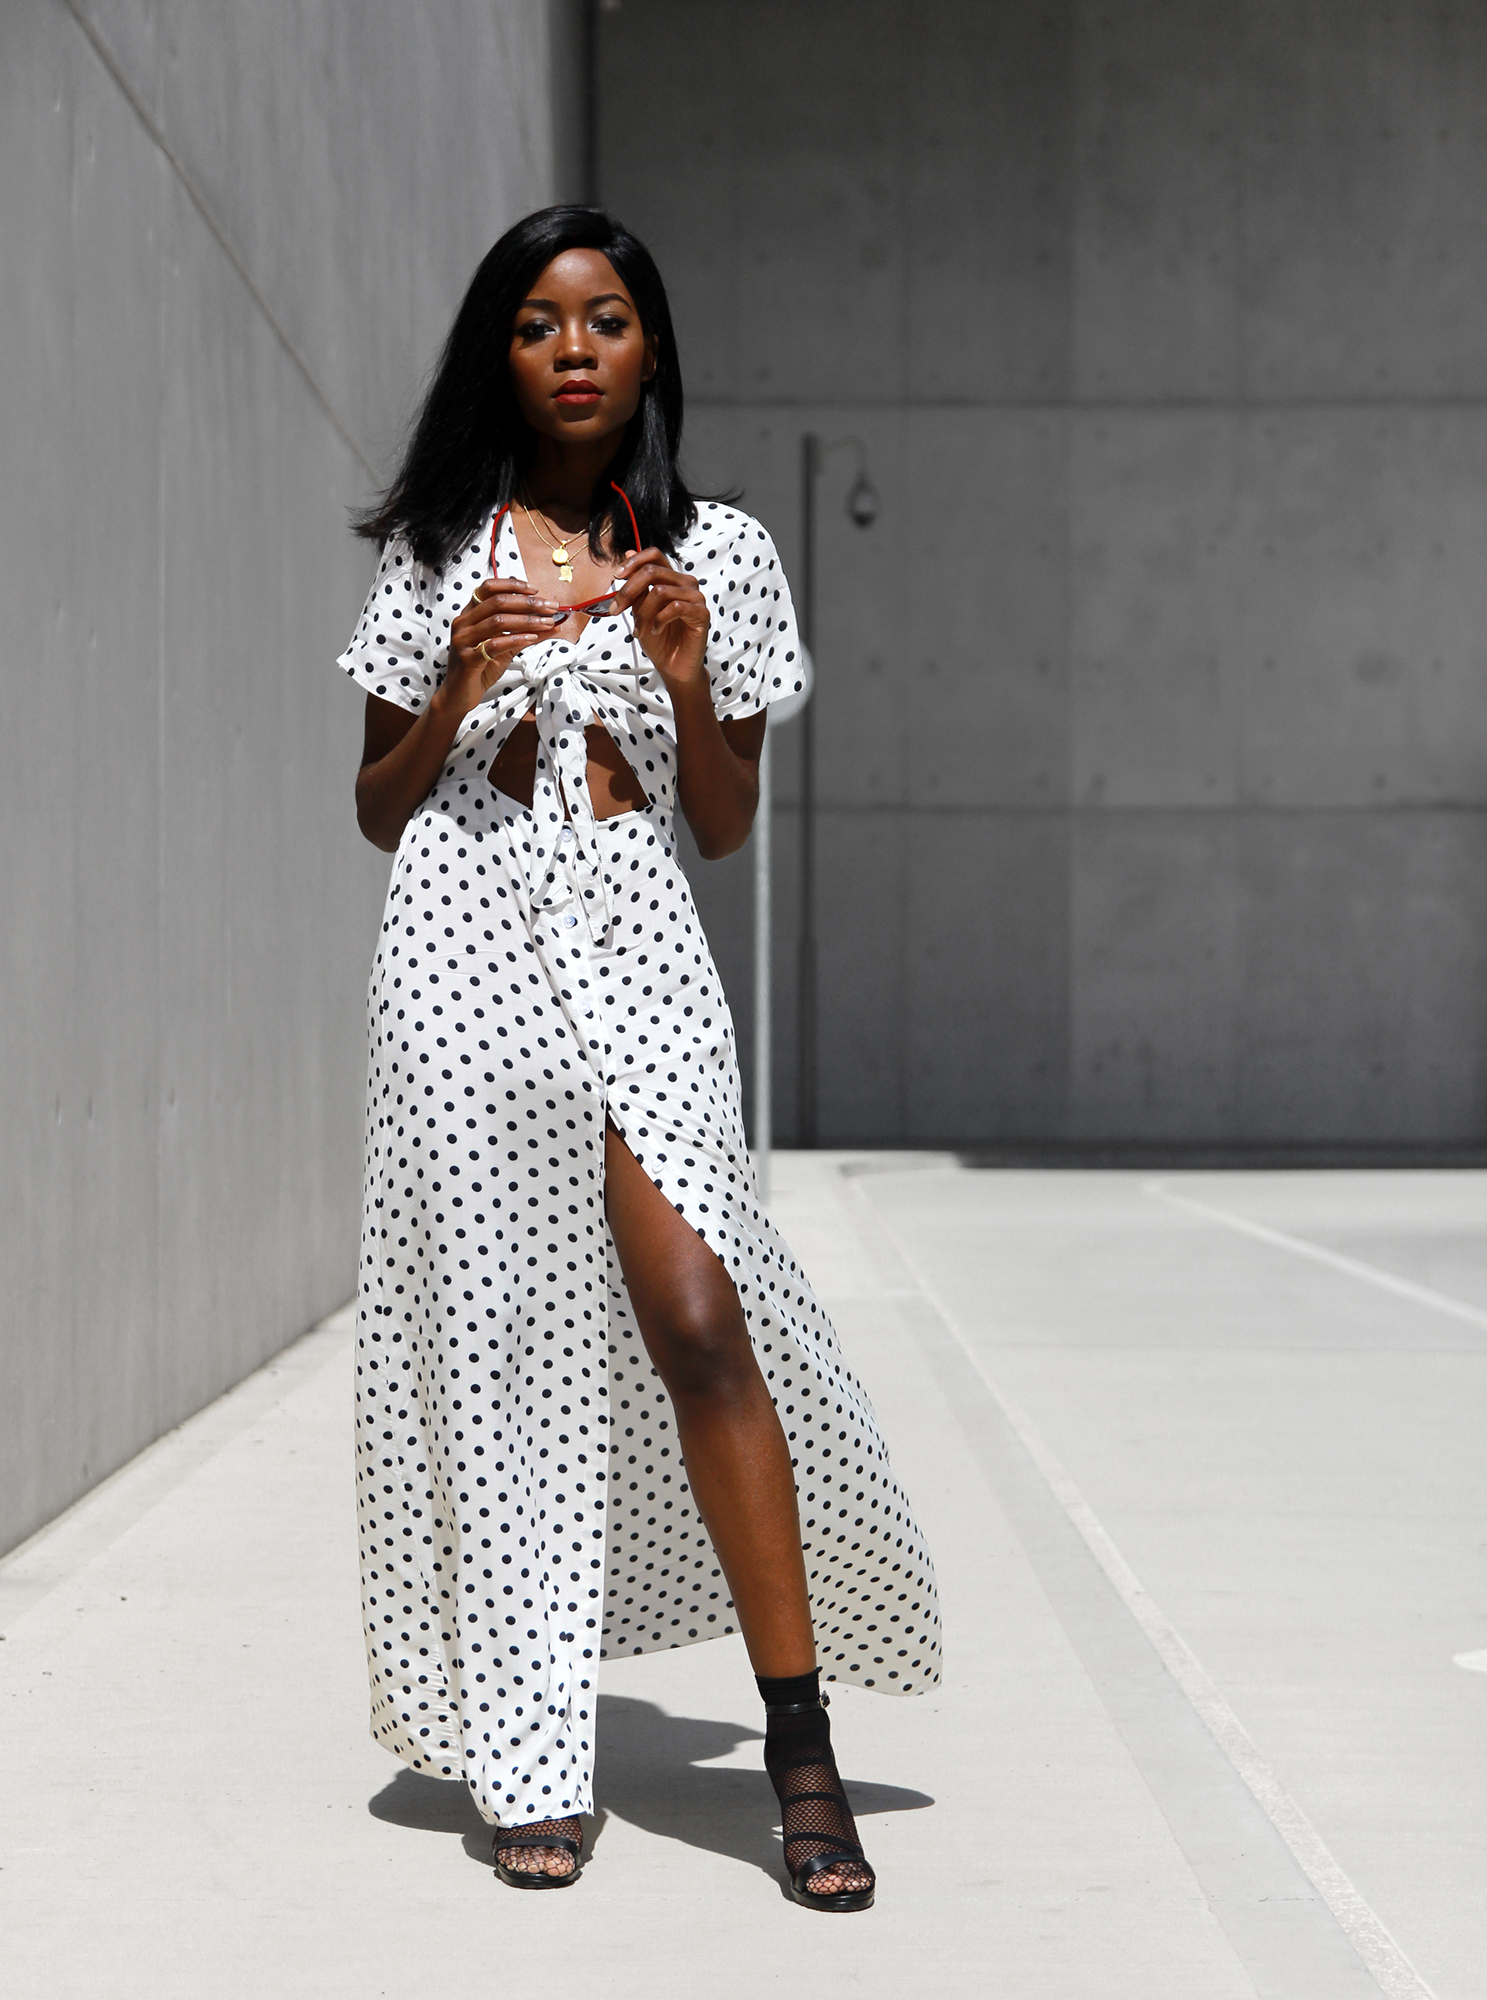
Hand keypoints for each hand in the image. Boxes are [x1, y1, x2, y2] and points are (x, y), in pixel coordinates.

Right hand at [434, 578, 565, 719]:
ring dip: (526, 620)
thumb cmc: (482, 668)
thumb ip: (526, 633)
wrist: (460, 695)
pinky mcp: (467, 658)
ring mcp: (463, 640)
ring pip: (497, 621)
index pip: (489, 588)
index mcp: (469, 614)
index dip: (513, 585)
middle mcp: (463, 622)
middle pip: (497, 602)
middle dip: (528, 603)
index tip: (535, 590)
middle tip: (550, 608)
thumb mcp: (507, 647)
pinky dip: (516, 639)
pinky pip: (494, 644)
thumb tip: (554, 623)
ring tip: (547, 623)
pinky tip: (532, 638)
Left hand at [611, 548, 708, 686]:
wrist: (673, 666)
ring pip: (661, 591)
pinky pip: (676, 607)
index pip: (654, 555)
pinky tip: (655, 631)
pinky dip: (659, 620)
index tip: (617, 576)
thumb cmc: (658, 639)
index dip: (634, 561)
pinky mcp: (701, 613)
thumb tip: (628, 552)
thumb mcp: (640, 610)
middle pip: (653, 571)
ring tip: (638, 631)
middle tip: (616, 610)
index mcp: (670, 578)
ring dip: (643, 613)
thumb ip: (637, 585)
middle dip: (629, 590)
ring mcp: (695, 597)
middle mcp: (684, 583)